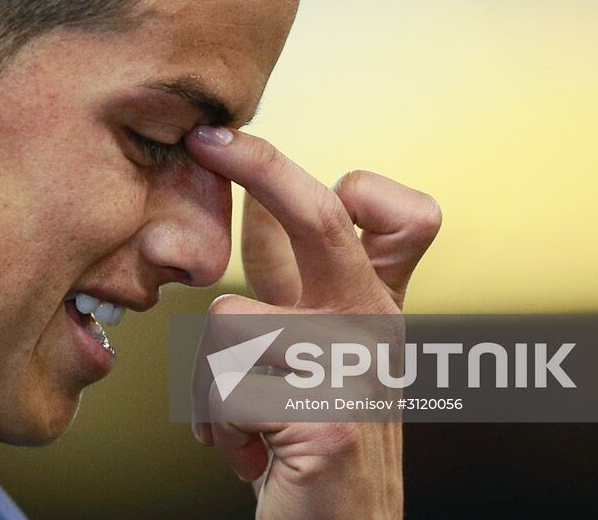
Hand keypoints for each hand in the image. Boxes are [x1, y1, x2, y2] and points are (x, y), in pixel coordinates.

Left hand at [183, 125, 441, 518]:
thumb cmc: (315, 442)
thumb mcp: (316, 350)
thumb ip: (297, 281)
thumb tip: (256, 198)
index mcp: (375, 303)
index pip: (390, 214)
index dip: (346, 180)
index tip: (269, 160)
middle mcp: (374, 324)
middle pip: (320, 214)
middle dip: (258, 165)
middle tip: (207, 140)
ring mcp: (354, 368)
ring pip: (228, 319)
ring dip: (211, 381)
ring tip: (242, 421)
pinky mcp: (326, 418)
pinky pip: (224, 389)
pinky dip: (217, 429)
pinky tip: (249, 457)